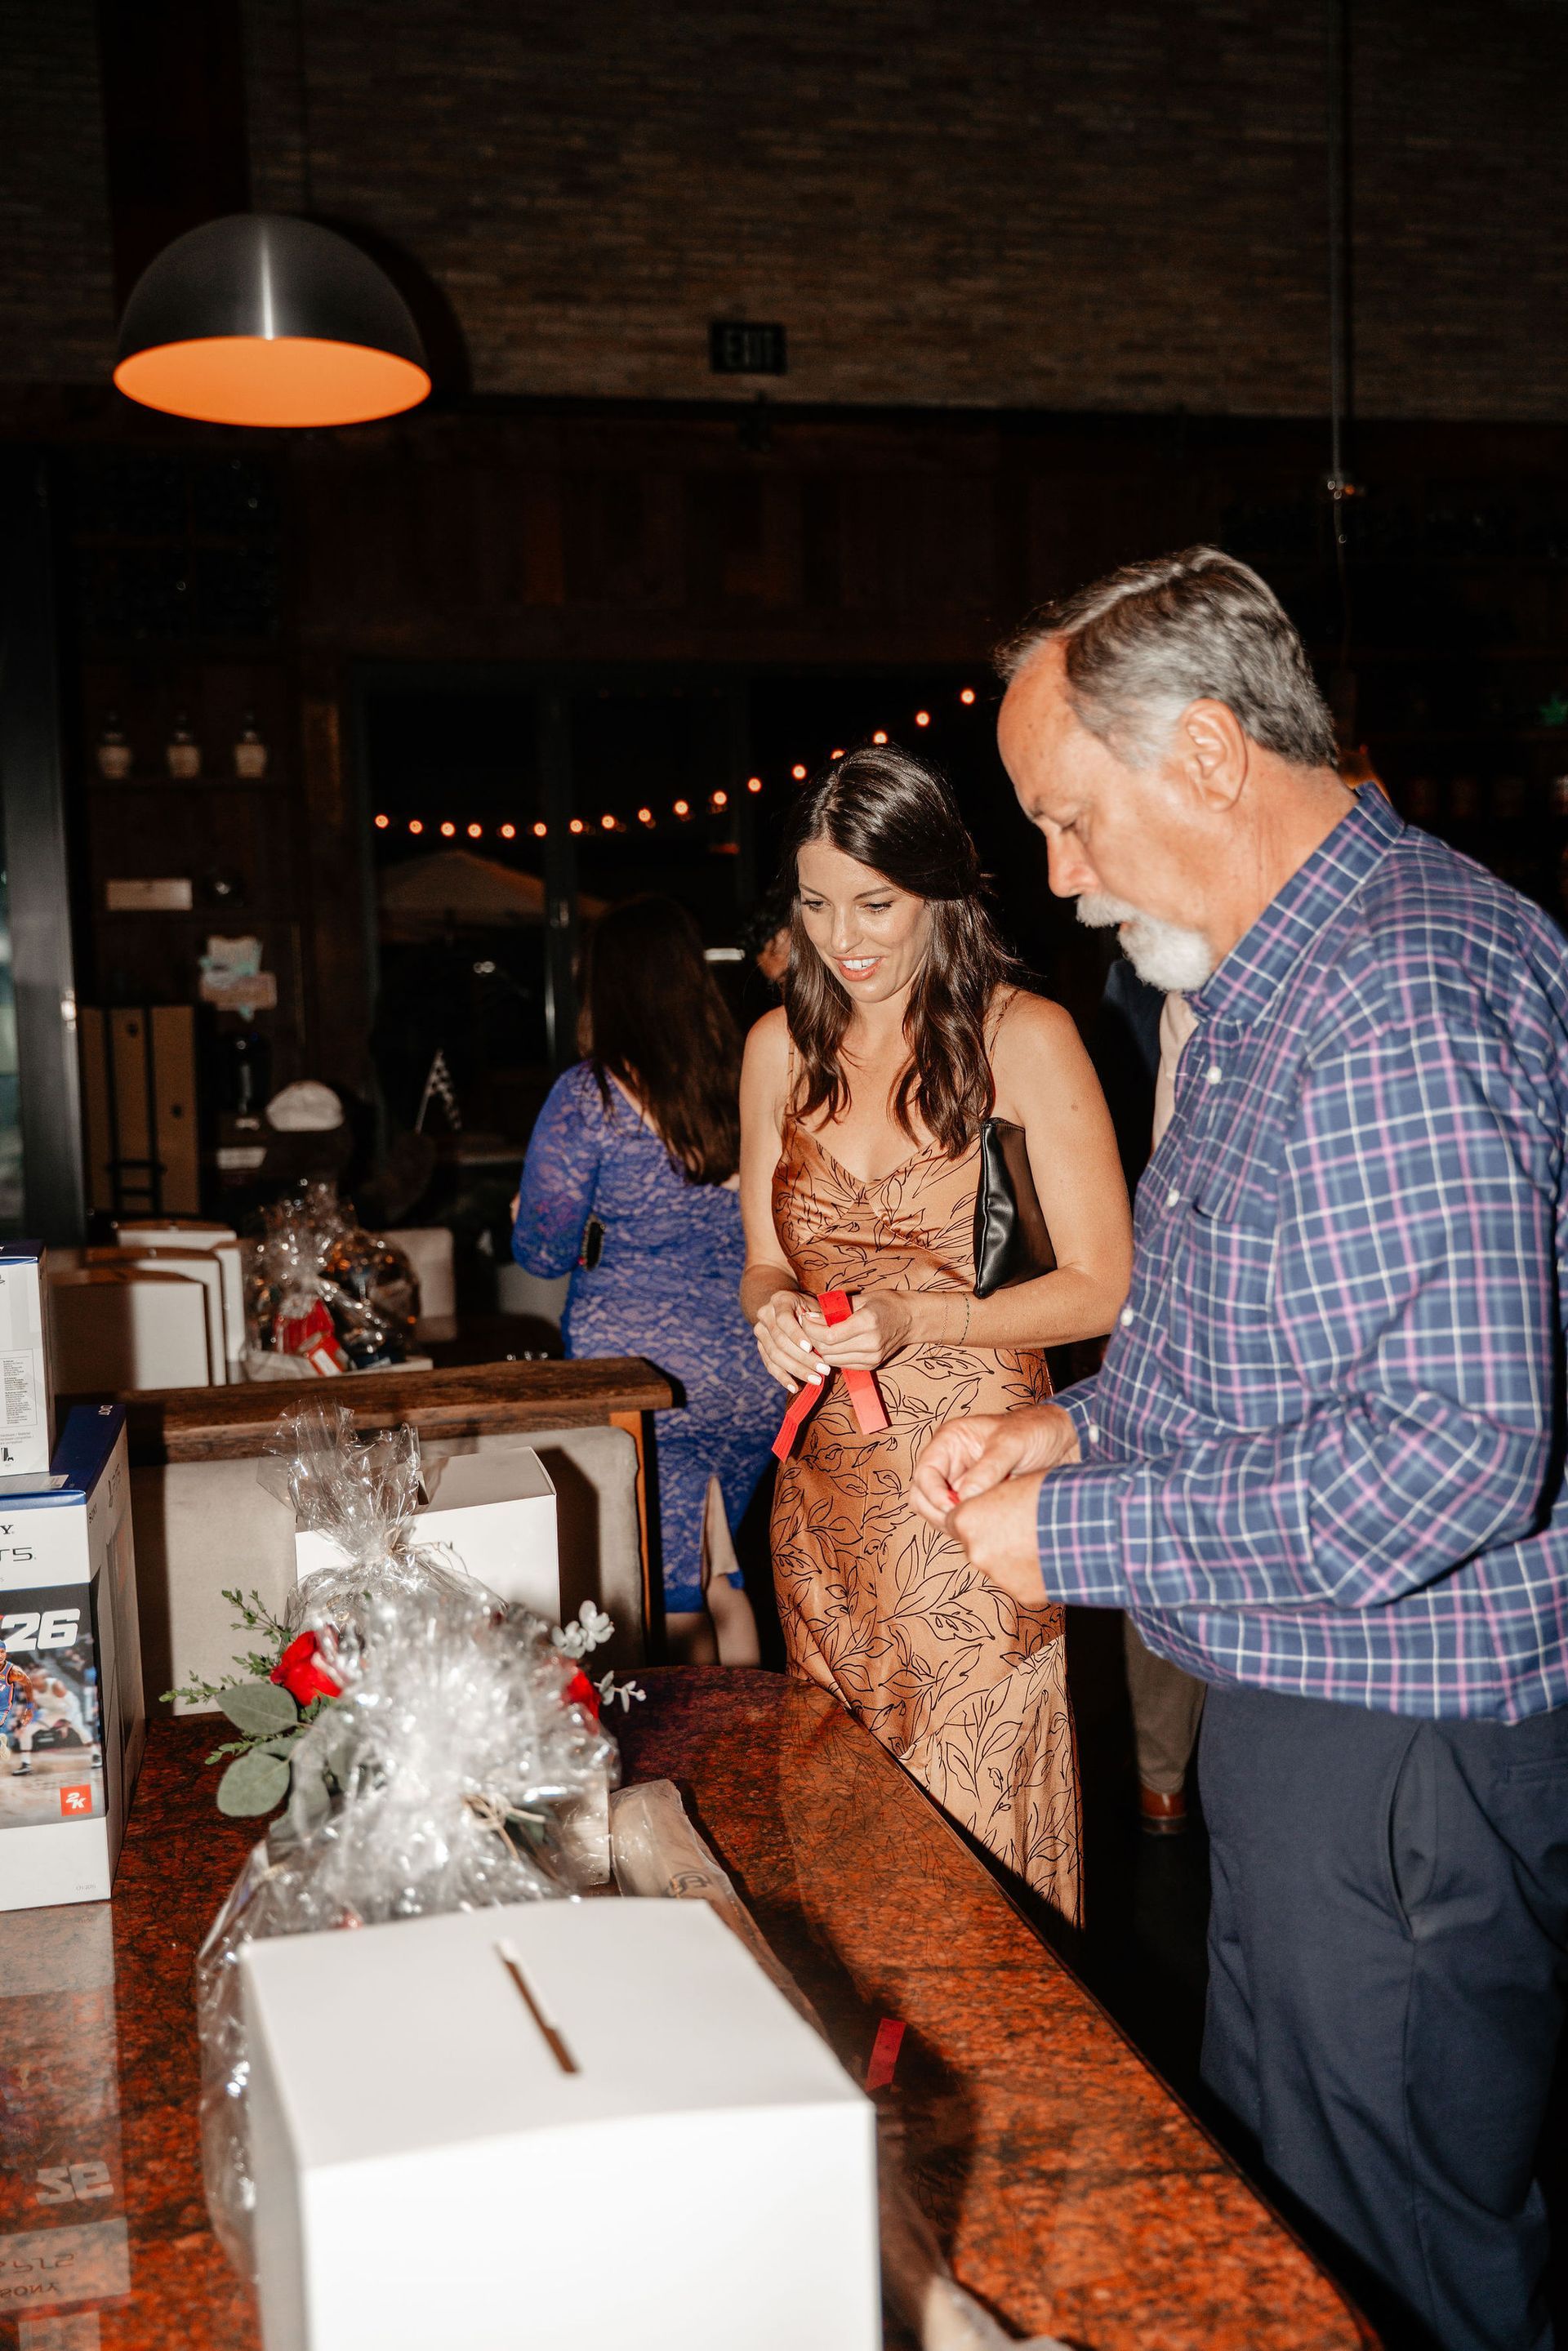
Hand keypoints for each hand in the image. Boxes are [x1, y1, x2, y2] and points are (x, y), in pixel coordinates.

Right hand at [753, 1288, 831, 1392]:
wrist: (785, 1307)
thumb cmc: (808, 1307)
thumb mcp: (815, 1306)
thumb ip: (820, 1319)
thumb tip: (829, 1336)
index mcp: (779, 1300)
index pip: (784, 1319)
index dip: (796, 1334)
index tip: (810, 1348)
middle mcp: (765, 1315)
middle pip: (780, 1341)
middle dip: (803, 1358)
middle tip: (823, 1370)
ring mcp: (760, 1332)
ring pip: (775, 1355)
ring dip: (796, 1370)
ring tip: (815, 1380)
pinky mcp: (761, 1347)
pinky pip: (770, 1365)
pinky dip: (783, 1377)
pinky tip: (795, 1387)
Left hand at [799, 1290, 912, 1370]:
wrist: (910, 1319)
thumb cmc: (885, 1303)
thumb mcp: (861, 1299)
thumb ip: (836, 1309)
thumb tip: (811, 1317)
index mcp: (867, 1322)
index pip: (829, 1335)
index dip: (812, 1329)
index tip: (805, 1319)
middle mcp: (871, 1343)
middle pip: (828, 1350)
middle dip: (812, 1339)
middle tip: (806, 1327)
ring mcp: (872, 1357)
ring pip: (833, 1360)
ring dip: (820, 1349)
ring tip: (816, 1335)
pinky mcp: (872, 1365)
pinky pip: (843, 1364)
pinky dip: (832, 1355)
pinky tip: (830, 1344)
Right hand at [910, 1404, 1079, 1528]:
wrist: (1065, 1440)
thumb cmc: (1037, 1430)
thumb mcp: (1012, 1444)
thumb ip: (988, 1469)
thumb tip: (964, 1499)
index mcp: (950, 1441)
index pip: (924, 1473)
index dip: (933, 1494)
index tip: (955, 1507)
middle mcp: (951, 1463)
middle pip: (923, 1496)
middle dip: (939, 1512)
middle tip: (966, 1523)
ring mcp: (963, 1483)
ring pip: (938, 1512)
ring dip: (954, 1522)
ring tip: (983, 1523)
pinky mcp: (977, 1500)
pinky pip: (962, 1519)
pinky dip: (970, 1526)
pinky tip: (992, 1526)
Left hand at [945, 1475, 1048, 1604]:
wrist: (1090, 1527)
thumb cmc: (1053, 1497)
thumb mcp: (1015, 1485)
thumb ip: (992, 1499)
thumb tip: (988, 1505)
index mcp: (968, 1520)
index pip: (957, 1520)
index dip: (976, 1515)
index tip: (994, 1511)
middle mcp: (976, 1551)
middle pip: (975, 1544)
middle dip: (992, 1537)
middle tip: (1021, 1526)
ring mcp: (997, 1576)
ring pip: (997, 1564)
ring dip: (1011, 1556)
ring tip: (1041, 1540)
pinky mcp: (1020, 1594)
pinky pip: (1019, 1581)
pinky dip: (1029, 1572)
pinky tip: (1049, 1557)